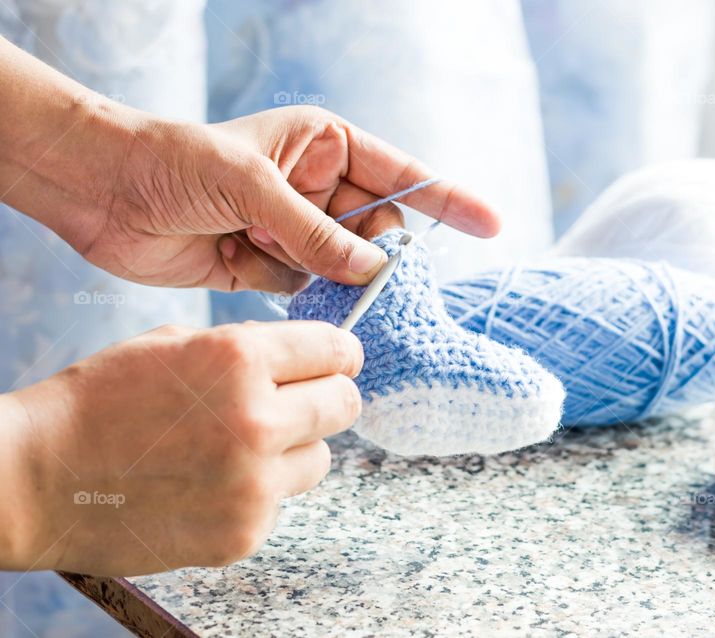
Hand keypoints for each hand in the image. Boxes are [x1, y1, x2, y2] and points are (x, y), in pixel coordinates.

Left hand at [0, 39, 500, 291]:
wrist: (102, 192)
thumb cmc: (174, 161)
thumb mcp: (252, 185)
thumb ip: (316, 231)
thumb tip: (372, 270)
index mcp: (322, 143)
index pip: (401, 172)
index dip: (447, 199)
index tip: (492, 225)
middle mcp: (315, 185)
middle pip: (376, 227)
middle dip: (380, 253)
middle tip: (374, 279)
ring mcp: (292, 226)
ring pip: (345, 264)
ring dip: (345, 283)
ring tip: (331, 294)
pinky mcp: (266, 263)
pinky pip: (310, 288)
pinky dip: (315, 303)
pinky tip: (313, 310)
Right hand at [0, 321, 361, 575]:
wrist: (35, 480)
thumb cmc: (98, 402)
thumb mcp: (172, 345)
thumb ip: (245, 348)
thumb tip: (303, 356)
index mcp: (239, 360)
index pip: (337, 350)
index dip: (339, 353)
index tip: (337, 361)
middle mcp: (257, 421)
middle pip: (344, 405)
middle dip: (327, 398)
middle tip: (299, 402)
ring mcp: (253, 485)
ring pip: (319, 459)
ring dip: (294, 450)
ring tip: (240, 449)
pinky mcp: (242, 534)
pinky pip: (280, 503)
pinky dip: (258, 493)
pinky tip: (210, 485)